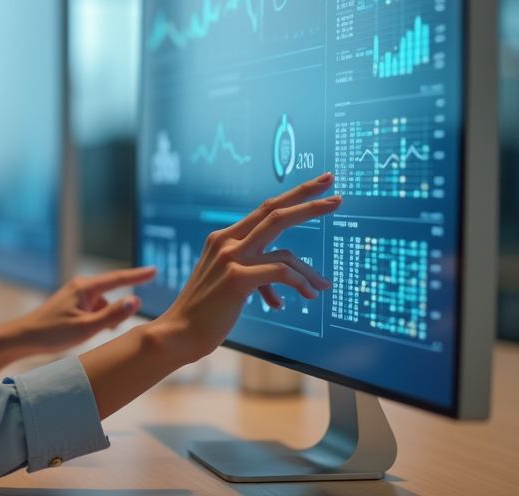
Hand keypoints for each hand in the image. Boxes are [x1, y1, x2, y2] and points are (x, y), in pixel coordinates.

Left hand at [0, 267, 157, 379]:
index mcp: (85, 288)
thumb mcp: (86, 328)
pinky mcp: (72, 304)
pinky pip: (94, 310)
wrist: (24, 338)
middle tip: (108, 331)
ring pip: (103, 306)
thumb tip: (136, 300)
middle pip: (111, 295)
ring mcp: (76, 295)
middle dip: (116, 312)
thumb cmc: (52, 333)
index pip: (118, 278)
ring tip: (91, 336)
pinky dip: (97, 321)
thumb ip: (112, 315)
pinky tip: (87, 334)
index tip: (155, 269)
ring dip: (105, 319)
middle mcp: (81, 287)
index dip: (139, 275)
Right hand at [79, 173, 339, 418]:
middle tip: (338, 198)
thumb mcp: (230, 281)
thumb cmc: (206, 312)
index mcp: (224, 237)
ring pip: (285, 248)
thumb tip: (285, 276)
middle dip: (310, 202)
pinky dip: (298, 283)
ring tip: (325, 285)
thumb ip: (253, 267)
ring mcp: (231, 257)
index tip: (319, 185)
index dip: (294, 196)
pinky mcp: (236, 278)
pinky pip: (280, 273)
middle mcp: (226, 240)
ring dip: (310, 270)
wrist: (179, 333)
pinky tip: (305, 296)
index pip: (265, 210)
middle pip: (276, 212)